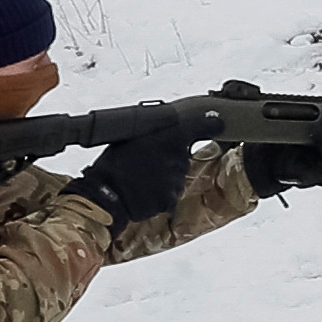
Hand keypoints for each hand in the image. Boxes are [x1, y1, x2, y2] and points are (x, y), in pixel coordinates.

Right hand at [76, 128, 203, 228]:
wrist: (105, 194)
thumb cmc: (114, 163)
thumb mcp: (131, 137)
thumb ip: (156, 132)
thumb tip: (172, 129)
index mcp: (168, 137)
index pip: (199, 125)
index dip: (210, 123)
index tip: (216, 122)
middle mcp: (178, 158)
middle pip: (181, 156)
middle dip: (168, 157)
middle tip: (145, 161)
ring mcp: (175, 181)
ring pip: (176, 176)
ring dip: (163, 177)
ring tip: (139, 177)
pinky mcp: (170, 199)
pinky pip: (170, 194)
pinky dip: (159, 193)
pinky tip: (142, 191)